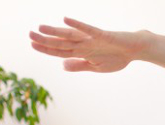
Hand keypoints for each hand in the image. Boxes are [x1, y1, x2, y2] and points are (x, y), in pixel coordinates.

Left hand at [29, 18, 148, 72]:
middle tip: (29, 34)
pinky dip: (77, 24)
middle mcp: (84, 43)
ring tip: (40, 27)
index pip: (61, 50)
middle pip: (62, 42)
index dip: (46, 48)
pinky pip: (88, 29)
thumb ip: (79, 65)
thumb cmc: (117, 56)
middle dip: (46, 39)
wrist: (135, 49)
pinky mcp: (103, 35)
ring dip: (55, 31)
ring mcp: (92, 39)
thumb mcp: (96, 66)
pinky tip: (65, 19)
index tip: (32, 44)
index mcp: (83, 52)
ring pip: (70, 35)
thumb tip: (62, 65)